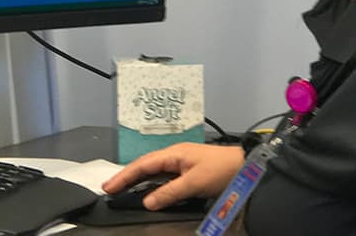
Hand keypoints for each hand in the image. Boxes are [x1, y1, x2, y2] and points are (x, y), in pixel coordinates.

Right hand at [102, 143, 243, 209]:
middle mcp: (174, 155)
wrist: (246, 166)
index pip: (142, 165)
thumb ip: (170, 192)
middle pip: (144, 166)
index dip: (124, 176)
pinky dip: (151, 183)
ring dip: (137, 179)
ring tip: (123, 189)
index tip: (109, 186)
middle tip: (109, 188)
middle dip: (126, 176)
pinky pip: (164, 176)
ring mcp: (181, 162)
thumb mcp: (194, 183)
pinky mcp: (188, 170)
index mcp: (173, 153)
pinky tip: (147, 190)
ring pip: (153, 171)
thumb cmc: (221, 169)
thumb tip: (147, 201)